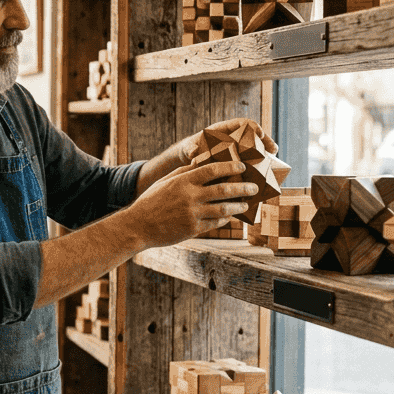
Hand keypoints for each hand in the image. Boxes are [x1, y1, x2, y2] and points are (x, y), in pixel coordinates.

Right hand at [122, 159, 260, 250]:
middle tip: (254, 187)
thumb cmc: (151, 201)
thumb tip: (203, 163)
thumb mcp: (166, 182)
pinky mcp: (193, 229)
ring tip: (246, 204)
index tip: (242, 167)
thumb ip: (185, 173)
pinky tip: (229, 217)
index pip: (213, 170)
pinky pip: (215, 223)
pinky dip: (224, 220)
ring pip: (224, 209)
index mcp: (183, 181)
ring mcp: (192, 214)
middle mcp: (190, 196)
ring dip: (238, 206)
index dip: (231, 167)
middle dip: (243, 188)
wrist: (138, 226)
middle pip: (224, 190)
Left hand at [175, 118, 277, 165]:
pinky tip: (263, 172)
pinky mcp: (237, 159)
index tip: (259, 134)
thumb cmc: (190, 148)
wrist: (190, 157)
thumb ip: (191, 149)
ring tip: (273, 160)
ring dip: (264, 153)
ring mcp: (236, 148)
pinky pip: (249, 159)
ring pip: (254, 147)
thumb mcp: (189, 148)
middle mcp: (232, 137)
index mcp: (222, 129)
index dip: (251, 126)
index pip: (241, 123)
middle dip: (264, 140)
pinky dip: (257, 164)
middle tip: (273, 150)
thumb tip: (194, 153)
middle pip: (252, 134)